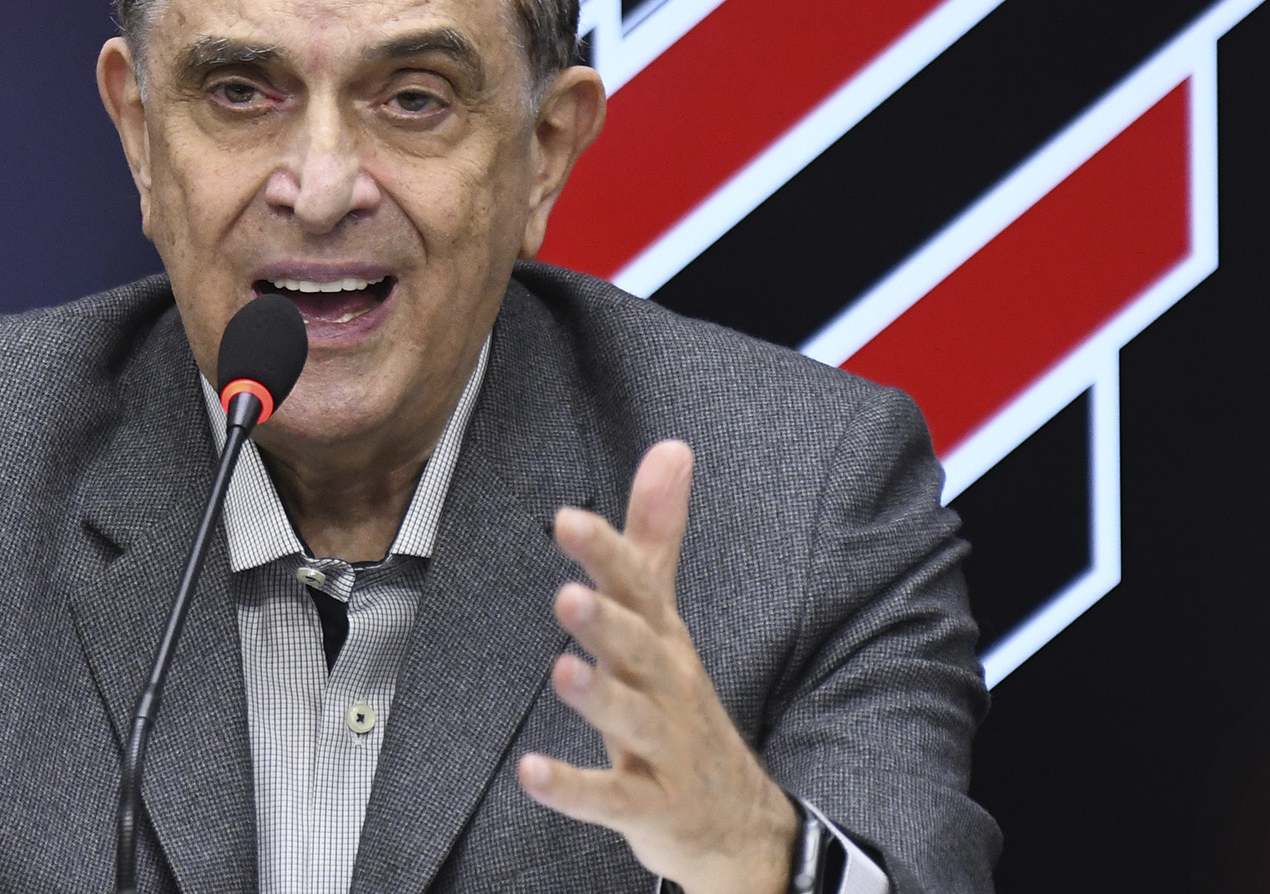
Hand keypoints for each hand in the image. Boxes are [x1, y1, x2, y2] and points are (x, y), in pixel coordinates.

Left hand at [516, 440, 799, 893]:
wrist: (737, 821)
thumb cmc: (681, 707)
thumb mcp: (667, 621)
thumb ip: (655, 538)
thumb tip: (672, 447)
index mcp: (664, 641)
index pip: (640, 590)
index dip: (606, 556)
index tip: (568, 520)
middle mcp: (667, 689)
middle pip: (640, 651)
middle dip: (608, 623)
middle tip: (567, 596)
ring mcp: (663, 750)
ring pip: (631, 720)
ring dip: (599, 697)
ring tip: (562, 671)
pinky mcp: (650, 806)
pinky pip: (611, 797)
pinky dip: (573, 788)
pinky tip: (533, 773)